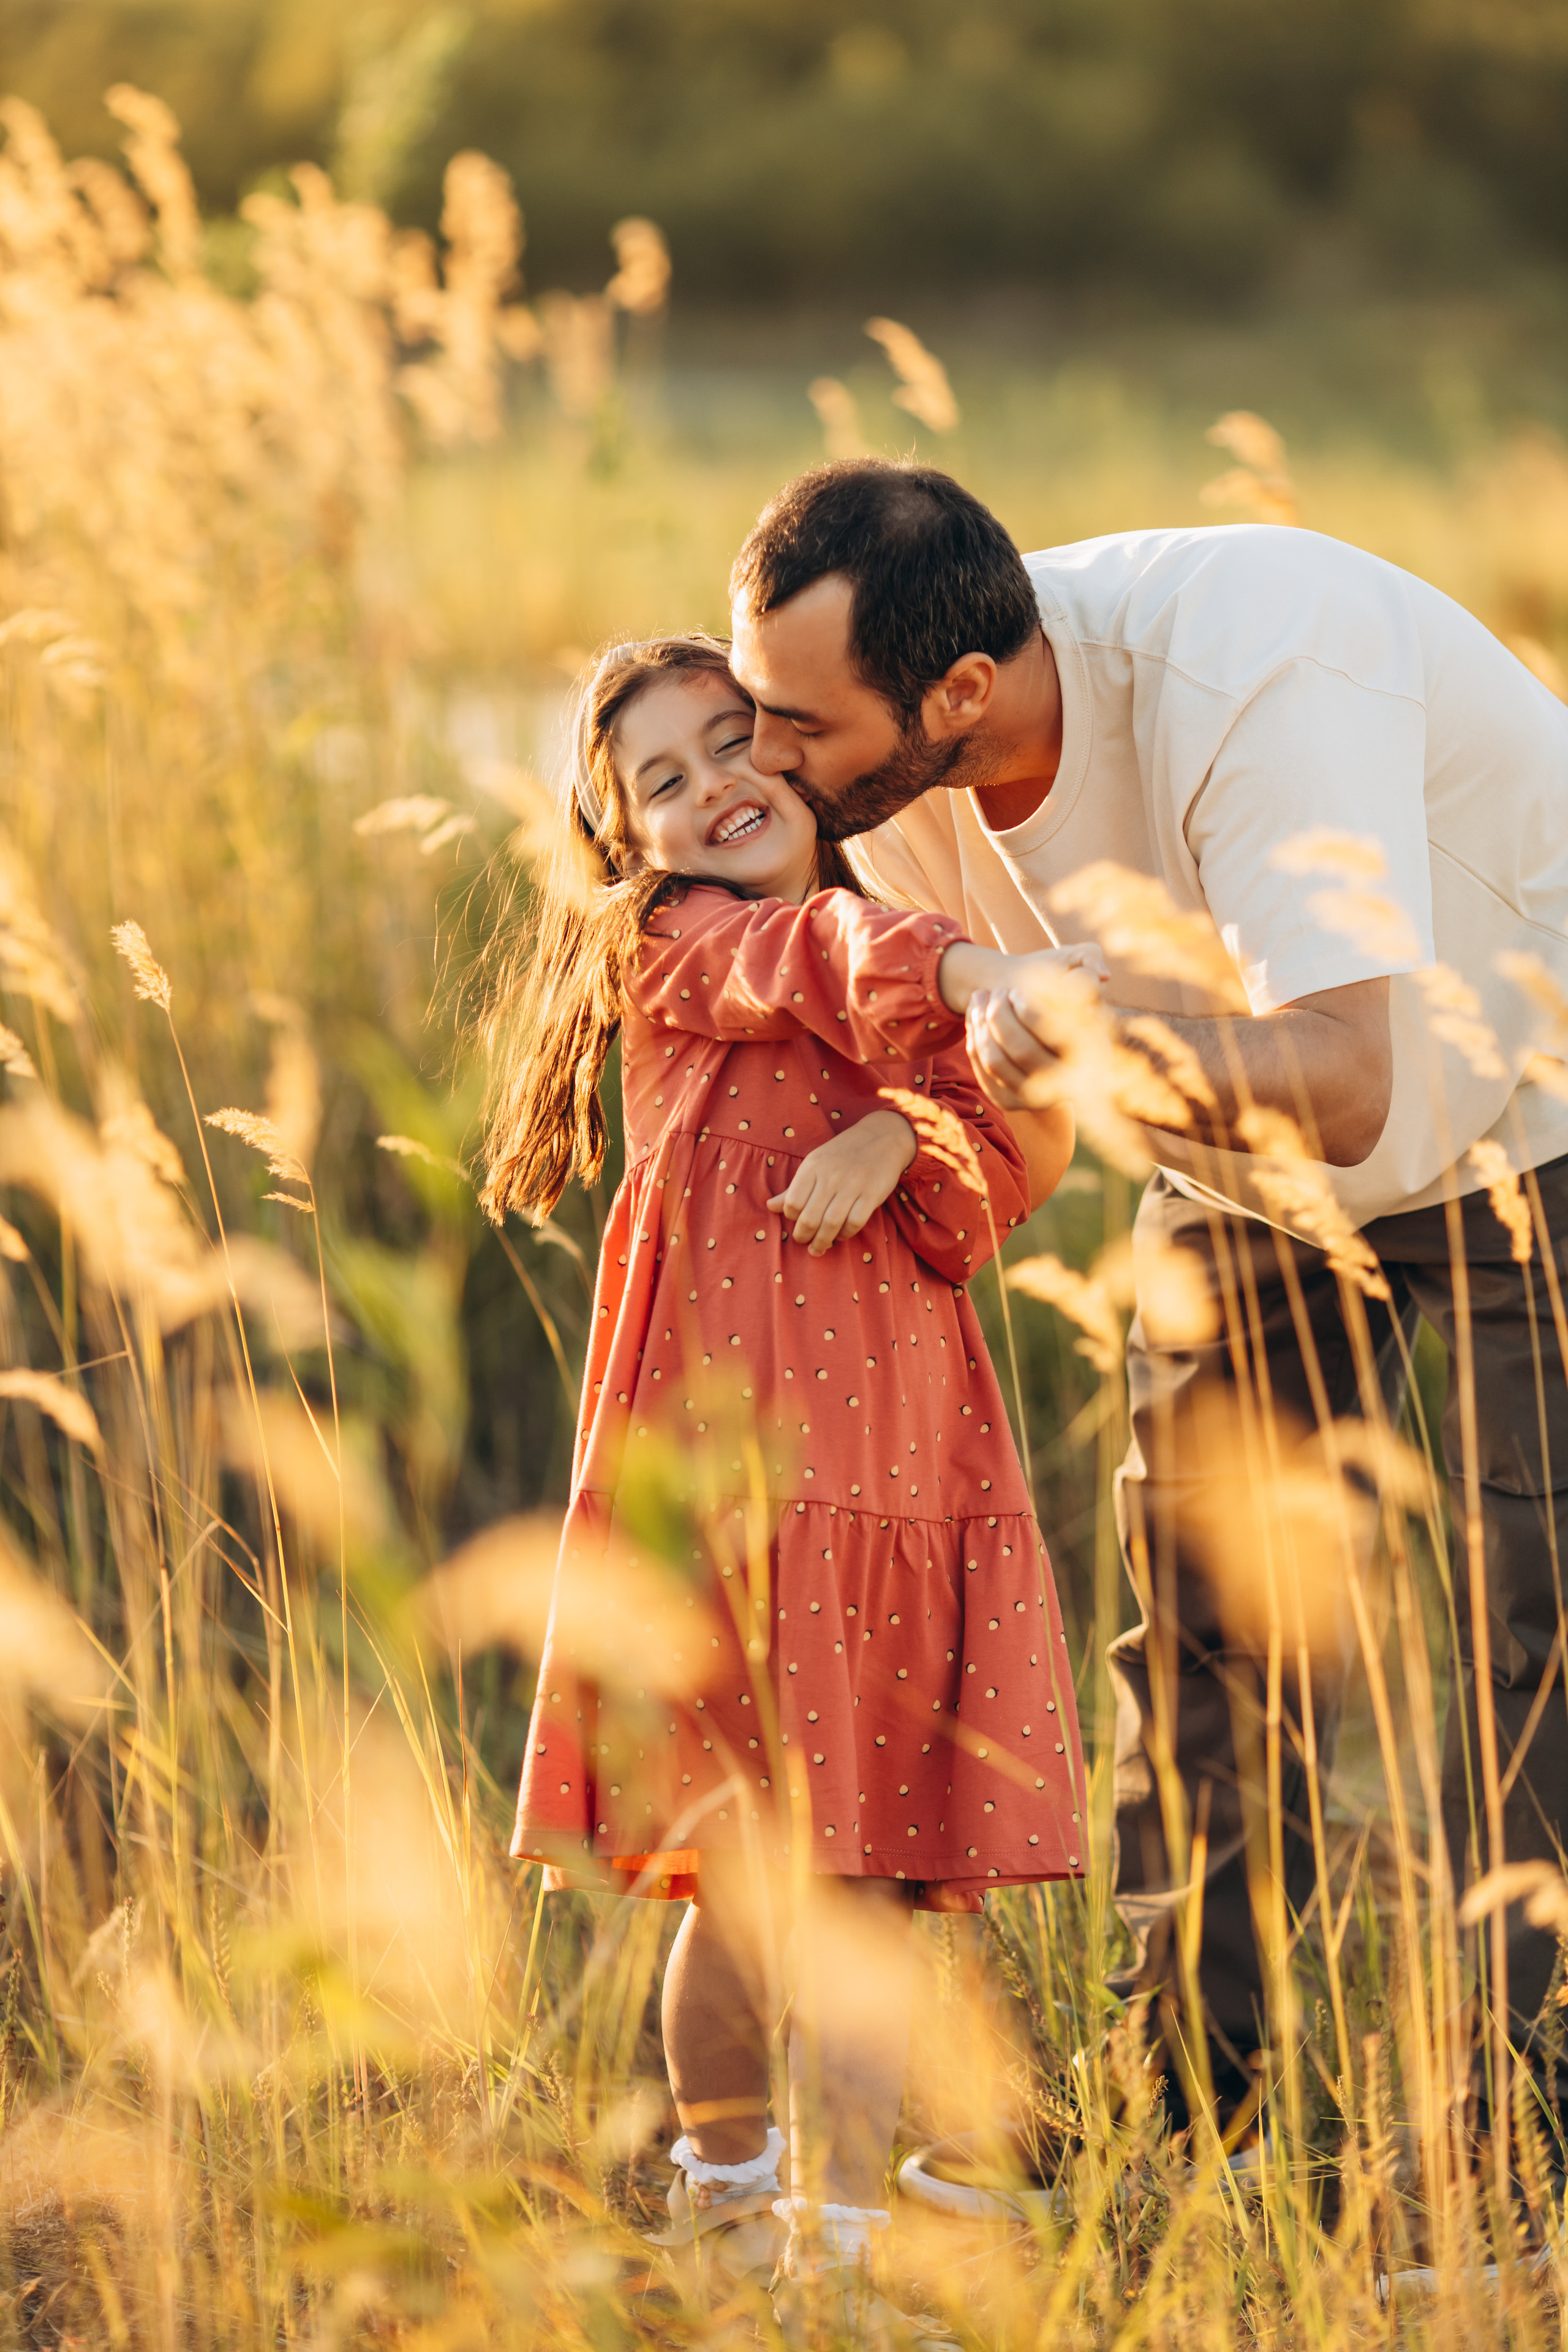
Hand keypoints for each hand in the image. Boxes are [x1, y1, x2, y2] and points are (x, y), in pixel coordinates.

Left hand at [766, 1110, 916, 1254]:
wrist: (881, 1137)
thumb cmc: (843, 1153)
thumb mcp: (815, 1163)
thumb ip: (794, 1187)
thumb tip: (770, 1207)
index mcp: (813, 1167)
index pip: (793, 1201)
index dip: (791, 1217)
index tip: (795, 1222)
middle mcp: (831, 1176)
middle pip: (810, 1217)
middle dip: (804, 1236)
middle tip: (804, 1241)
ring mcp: (853, 1186)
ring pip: (831, 1223)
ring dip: (822, 1241)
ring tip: (818, 1248)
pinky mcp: (872, 1194)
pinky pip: (855, 1222)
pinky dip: (845, 1234)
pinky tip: (840, 1235)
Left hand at [965, 942, 1108, 1110]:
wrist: (1039, 1023)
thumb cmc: (1059, 983)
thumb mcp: (1078, 964)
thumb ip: (1090, 960)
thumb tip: (1102, 976)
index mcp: (1092, 1049)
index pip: (1058, 1034)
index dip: (1031, 1012)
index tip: (1014, 991)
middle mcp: (1070, 1081)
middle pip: (1023, 1051)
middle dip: (999, 1017)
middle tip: (994, 993)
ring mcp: (1038, 1097)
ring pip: (997, 1063)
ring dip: (981, 1026)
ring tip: (979, 997)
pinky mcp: (1011, 1101)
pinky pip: (983, 1074)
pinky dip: (972, 1041)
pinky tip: (974, 1016)